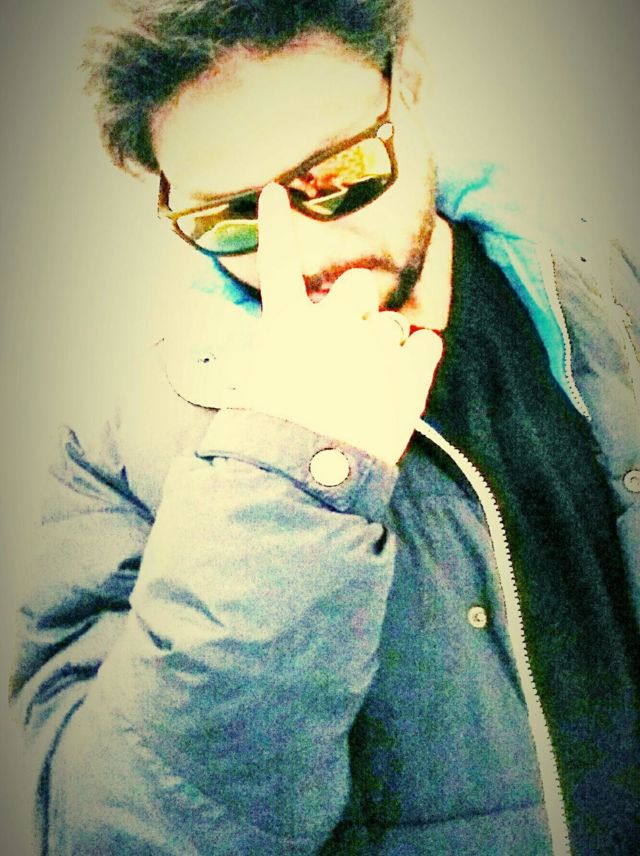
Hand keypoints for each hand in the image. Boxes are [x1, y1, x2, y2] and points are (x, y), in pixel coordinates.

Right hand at [237, 183, 442, 464]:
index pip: (279, 263)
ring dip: (385, 343)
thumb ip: (283, 355)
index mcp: (289, 327)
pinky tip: (406, 371)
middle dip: (358, 303)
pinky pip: (426, 344)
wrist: (308, 474)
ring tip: (370, 383)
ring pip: (391, 324)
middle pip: (358, 286)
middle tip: (352, 338)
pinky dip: (420, 353)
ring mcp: (374, 346)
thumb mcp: (260, 389)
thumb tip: (297, 344)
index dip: (278, 225)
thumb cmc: (276, 435)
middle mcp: (334, 323)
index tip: (277, 191)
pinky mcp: (409, 375)